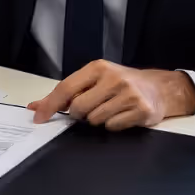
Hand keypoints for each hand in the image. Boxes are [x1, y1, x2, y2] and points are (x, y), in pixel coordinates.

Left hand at [28, 60, 194, 130]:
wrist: (159, 88)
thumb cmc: (122, 83)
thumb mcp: (95, 79)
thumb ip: (66, 92)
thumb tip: (36, 107)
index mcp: (98, 67)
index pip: (66, 88)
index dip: (50, 105)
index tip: (39, 118)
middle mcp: (113, 78)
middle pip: (79, 108)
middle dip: (80, 114)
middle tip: (91, 109)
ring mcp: (129, 94)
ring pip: (95, 120)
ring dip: (98, 120)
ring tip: (111, 109)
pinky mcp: (141, 110)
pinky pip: (113, 127)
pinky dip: (114, 125)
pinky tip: (123, 115)